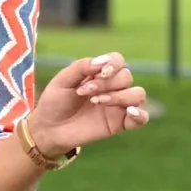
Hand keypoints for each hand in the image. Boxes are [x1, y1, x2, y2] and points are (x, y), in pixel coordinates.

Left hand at [27, 52, 148, 157]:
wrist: (49, 129)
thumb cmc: (55, 102)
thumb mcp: (62, 80)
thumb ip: (81, 67)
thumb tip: (103, 61)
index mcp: (99, 74)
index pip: (118, 60)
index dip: (113, 64)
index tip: (99, 73)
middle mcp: (112, 88)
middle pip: (126, 77)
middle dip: (107, 83)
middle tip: (85, 92)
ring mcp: (117, 106)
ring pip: (138, 94)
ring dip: (120, 96)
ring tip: (97, 102)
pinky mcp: (119, 124)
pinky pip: (142, 118)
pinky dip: (140, 114)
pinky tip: (129, 112)